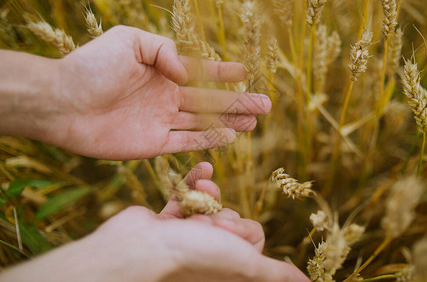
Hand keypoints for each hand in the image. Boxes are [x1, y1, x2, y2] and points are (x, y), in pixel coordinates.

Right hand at [0, 163, 309, 281]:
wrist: (140, 247)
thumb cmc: (192, 257)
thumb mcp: (244, 264)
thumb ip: (274, 274)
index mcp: (227, 266)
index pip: (252, 236)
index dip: (242, 231)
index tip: (225, 235)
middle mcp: (208, 253)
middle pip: (232, 218)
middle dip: (221, 215)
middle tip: (205, 226)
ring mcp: (185, 236)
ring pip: (210, 205)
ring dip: (209, 196)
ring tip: (200, 194)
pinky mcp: (166, 220)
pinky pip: (186, 195)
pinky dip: (195, 181)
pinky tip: (204, 167)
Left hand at [42, 25, 270, 158]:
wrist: (62, 102)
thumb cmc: (92, 67)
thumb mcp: (129, 41)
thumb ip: (164, 51)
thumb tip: (187, 73)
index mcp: (160, 70)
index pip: (199, 71)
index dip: (222, 72)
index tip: (244, 71)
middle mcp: (164, 96)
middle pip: (209, 101)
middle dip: (237, 102)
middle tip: (265, 105)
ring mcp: (160, 121)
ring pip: (203, 123)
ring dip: (229, 122)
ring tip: (254, 121)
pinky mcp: (153, 144)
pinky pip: (187, 143)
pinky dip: (208, 141)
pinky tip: (229, 137)